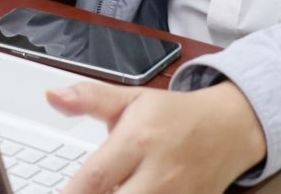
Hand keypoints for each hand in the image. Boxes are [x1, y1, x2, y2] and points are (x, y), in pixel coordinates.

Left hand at [51, 81, 264, 193]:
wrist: (228, 128)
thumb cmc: (174, 115)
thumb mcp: (132, 98)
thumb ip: (90, 98)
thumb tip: (53, 96)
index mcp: (138, 141)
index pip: (96, 178)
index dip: (72, 193)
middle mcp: (158, 173)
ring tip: (107, 191)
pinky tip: (130, 193)